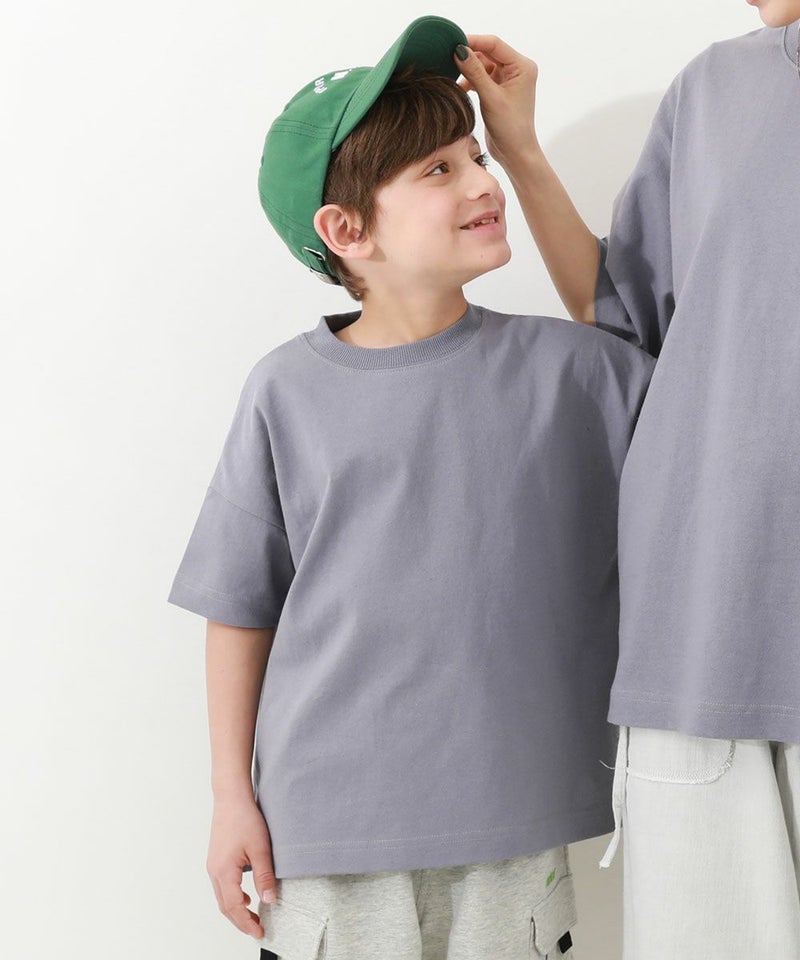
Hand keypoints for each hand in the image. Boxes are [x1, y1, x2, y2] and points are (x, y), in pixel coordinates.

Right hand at [207, 795, 277, 937]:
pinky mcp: (216, 859)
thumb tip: (270, 900)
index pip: (234, 907)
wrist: (231, 797)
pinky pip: (222, 886)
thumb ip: (265, 876)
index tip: (260, 932)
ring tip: (254, 916)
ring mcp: (213, 865)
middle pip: (225, 906)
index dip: (247, 922)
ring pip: (222, 897)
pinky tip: (246, 895)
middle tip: (258, 929)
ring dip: (236, 910)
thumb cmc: (245, 818)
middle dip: (241, 921)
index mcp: (224, 871)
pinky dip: (233, 897)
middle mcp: (214, 871)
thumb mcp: (261, 848)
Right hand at [455, 35, 539, 166]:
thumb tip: (459, 51)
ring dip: (468, 70)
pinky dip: (470, 81)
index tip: (453, 42)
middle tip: (447, 56)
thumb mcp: (490, 98)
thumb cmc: (510, 129)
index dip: (474, 41)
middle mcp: (517, 70)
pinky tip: (459, 87)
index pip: (494, 45)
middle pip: (488, 53)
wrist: (515, 154)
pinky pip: (482, 78)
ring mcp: (508, 80)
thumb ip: (475, 72)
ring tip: (451, 73)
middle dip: (469, 55)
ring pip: (483, 66)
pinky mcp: (499, 90)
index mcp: (522, 66)